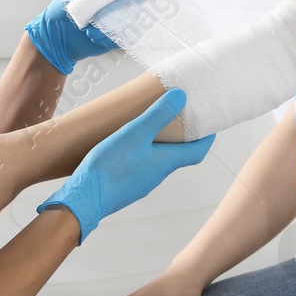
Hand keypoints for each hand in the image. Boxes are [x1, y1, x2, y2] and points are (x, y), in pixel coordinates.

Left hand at [24, 0, 146, 74]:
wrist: (55, 36)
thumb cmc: (68, 4)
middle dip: (124, 4)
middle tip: (104, 8)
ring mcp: (122, 18)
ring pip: (135, 19)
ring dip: (112, 22)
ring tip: (91, 23)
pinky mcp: (120, 37)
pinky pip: (127, 36)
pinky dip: (108, 36)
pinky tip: (93, 34)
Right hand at [40, 89, 214, 241]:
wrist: (84, 199)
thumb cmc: (110, 166)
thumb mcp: (135, 133)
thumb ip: (158, 115)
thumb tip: (182, 96)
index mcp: (165, 162)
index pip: (197, 152)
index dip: (206, 138)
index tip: (210, 125)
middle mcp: (157, 175)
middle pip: (178, 156)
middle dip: (182, 139)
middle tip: (181, 120)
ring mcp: (141, 183)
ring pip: (157, 162)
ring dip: (160, 147)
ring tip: (152, 129)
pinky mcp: (125, 186)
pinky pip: (140, 168)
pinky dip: (142, 155)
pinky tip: (127, 148)